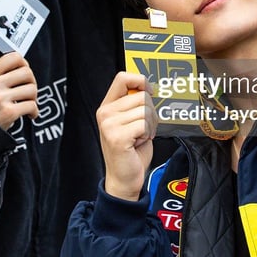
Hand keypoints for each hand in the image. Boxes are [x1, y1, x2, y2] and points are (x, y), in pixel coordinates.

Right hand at [0, 52, 38, 129]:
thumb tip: (21, 65)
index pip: (14, 57)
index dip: (24, 64)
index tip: (24, 72)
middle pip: (27, 72)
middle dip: (32, 82)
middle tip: (28, 90)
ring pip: (32, 89)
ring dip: (33, 98)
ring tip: (27, 103)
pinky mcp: (8, 113)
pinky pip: (32, 106)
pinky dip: (34, 111)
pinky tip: (29, 114)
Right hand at [97, 72, 156, 201]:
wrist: (124, 179)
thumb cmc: (131, 151)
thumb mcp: (131, 122)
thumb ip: (134, 105)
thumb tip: (146, 88)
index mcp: (107, 106)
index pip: (122, 78)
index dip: (140, 81)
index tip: (148, 93)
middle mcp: (105, 113)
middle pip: (141, 96)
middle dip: (151, 113)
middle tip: (144, 129)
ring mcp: (109, 124)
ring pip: (145, 110)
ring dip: (151, 125)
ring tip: (141, 137)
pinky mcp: (117, 136)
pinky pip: (144, 124)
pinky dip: (147, 134)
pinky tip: (138, 143)